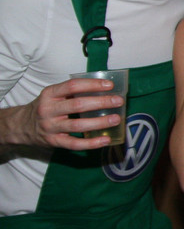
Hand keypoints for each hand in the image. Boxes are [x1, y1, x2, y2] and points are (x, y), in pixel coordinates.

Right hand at [5, 78, 123, 149]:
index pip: (72, 86)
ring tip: (116, 120)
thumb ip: (72, 93)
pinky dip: (91, 143)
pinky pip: (74, 144)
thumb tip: (105, 90)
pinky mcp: (53, 142)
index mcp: (50, 94)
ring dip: (99, 122)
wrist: (20, 126)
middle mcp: (48, 110)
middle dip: (100, 103)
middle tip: (118, 101)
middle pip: (77, 105)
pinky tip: (105, 140)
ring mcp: (50, 127)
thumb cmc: (45, 108)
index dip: (92, 85)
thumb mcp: (53, 95)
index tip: (109, 85)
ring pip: (77, 125)